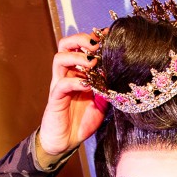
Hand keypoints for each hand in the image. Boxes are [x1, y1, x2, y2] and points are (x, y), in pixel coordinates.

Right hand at [37, 34, 108, 159]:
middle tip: (96, 47)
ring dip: (77, 57)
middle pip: (65, 44)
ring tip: (92, 63)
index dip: (93, 38)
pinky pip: (61, 84)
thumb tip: (122, 73)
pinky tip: (88, 86)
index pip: (80, 46)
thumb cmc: (82, 120)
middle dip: (81, 40)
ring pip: (59, 59)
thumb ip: (108, 87)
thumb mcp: (102, 101)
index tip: (108, 35)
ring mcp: (59, 85)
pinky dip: (75, 82)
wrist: (66, 141)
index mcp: (77, 71)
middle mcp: (67, 74)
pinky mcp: (55, 99)